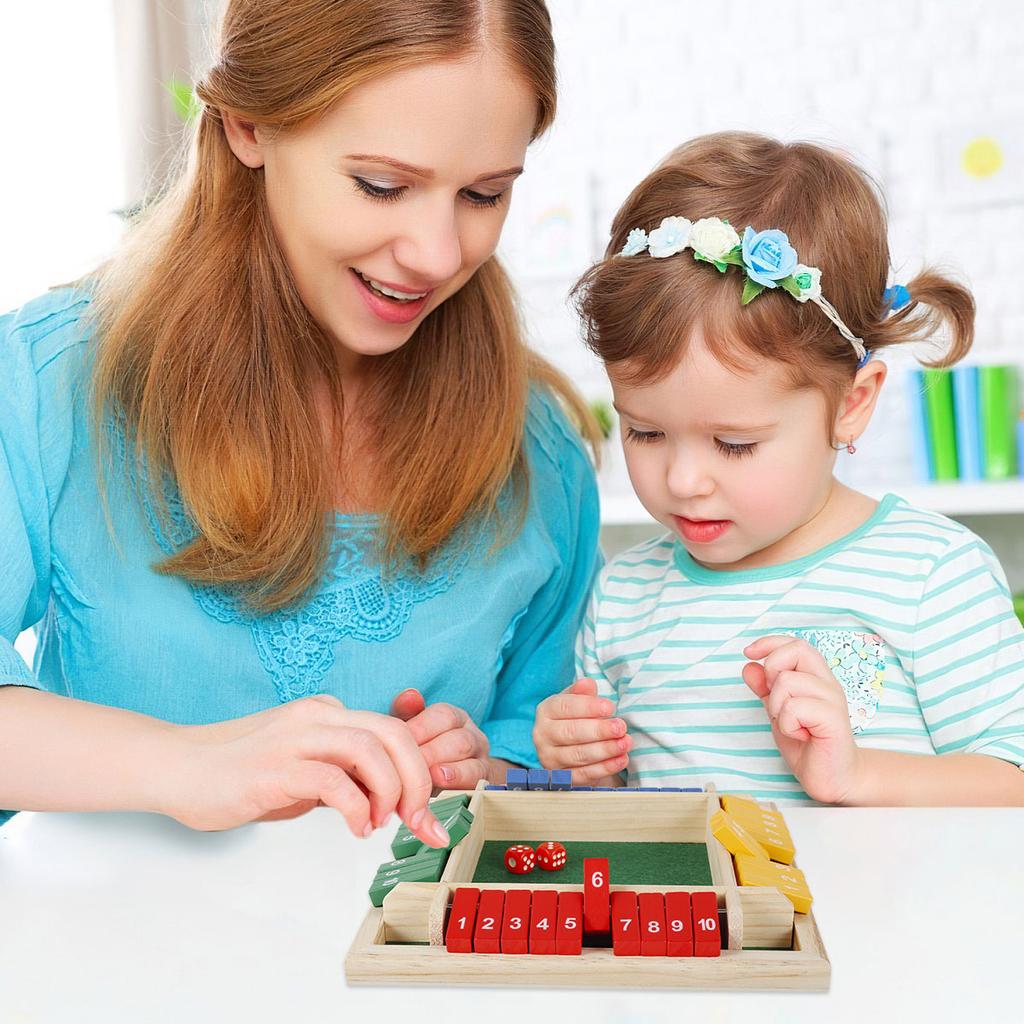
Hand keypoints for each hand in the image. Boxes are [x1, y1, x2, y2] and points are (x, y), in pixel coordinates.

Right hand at [162, 695, 448, 843]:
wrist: (176, 768)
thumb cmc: (238, 773)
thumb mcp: (302, 769)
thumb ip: (342, 775)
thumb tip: (386, 801)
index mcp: (327, 713)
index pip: (392, 731)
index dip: (419, 771)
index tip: (429, 812)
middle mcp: (317, 716)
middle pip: (392, 733)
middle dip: (418, 779)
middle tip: (419, 818)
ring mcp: (295, 738)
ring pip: (370, 749)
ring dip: (391, 791)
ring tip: (382, 822)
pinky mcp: (274, 768)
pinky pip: (333, 780)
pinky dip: (356, 807)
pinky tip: (356, 827)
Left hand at [390, 689, 490, 790]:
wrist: (446, 785)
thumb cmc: (423, 753)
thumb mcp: (411, 733)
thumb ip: (406, 713)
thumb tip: (409, 695)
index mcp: (454, 718)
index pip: (443, 715)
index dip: (421, 727)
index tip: (399, 740)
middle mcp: (471, 734)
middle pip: (457, 736)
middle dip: (431, 749)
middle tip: (407, 761)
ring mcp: (480, 757)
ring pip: (468, 754)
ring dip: (443, 762)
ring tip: (424, 772)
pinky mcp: (483, 780)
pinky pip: (475, 776)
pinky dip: (457, 778)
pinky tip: (440, 780)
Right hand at [532, 678, 630, 783]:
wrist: (570, 747)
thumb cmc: (576, 718)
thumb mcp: (578, 702)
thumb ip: (582, 693)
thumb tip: (588, 683)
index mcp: (546, 711)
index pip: (565, 707)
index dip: (588, 707)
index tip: (610, 707)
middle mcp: (542, 735)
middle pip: (571, 732)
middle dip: (599, 730)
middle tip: (621, 727)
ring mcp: (549, 758)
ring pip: (578, 755)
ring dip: (606, 750)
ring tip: (625, 743)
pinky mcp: (561, 778)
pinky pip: (584, 774)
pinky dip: (605, 768)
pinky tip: (621, 760)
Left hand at [742, 635, 861, 803]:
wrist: (831, 778)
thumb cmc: (808, 744)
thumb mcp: (777, 712)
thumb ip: (764, 689)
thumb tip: (749, 665)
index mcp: (816, 678)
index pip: (795, 644)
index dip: (770, 642)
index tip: (749, 653)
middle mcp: (827, 684)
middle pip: (796, 650)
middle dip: (773, 670)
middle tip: (778, 702)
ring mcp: (833, 700)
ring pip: (788, 680)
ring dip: (778, 706)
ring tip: (793, 725)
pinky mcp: (834, 719)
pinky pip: (795, 707)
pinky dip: (788, 724)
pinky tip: (801, 735)